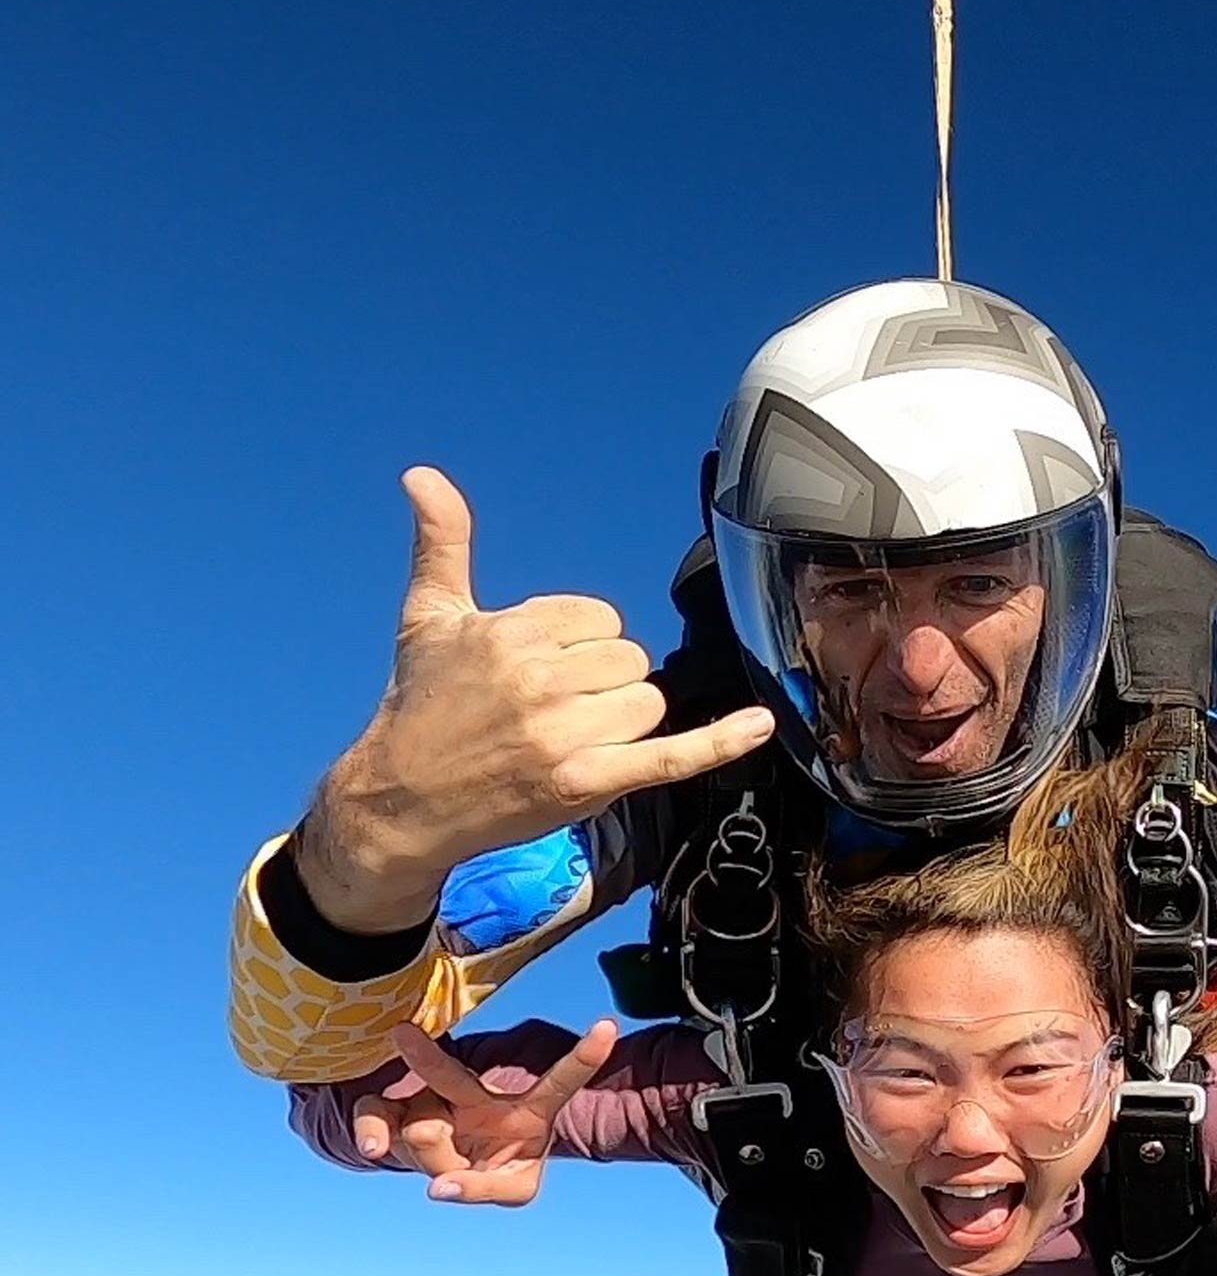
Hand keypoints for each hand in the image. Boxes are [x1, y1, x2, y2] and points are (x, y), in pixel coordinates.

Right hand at [300, 467, 774, 929]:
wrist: (398, 801)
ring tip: (562, 739)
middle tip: (547, 710)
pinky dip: (720, 741)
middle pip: (630, 662)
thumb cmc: (419, 705)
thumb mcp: (428, 617)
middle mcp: (542, 680)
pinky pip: (672, 754)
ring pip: (646, 704)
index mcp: (514, 633)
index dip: (578, 645)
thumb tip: (423, 474)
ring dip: (619, 722)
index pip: (601, 620)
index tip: (537, 671)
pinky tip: (760, 724)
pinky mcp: (586, 781)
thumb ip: (442, 543)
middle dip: (600, 684)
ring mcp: (566, 734)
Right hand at [351, 1019, 616, 1205]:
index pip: (559, 1081)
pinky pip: (375, 1118)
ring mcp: (435, 1099)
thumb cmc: (498, 1166)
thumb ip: (485, 1188)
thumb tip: (439, 1188)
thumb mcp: (510, 1186)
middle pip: (451, 1077)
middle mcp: (481, 1093)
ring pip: (419, 1128)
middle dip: (426, 1058)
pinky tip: (374, 1147)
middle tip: (401, 1034)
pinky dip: (371, 1132)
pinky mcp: (396, 1110)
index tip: (609, 1024)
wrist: (456, 1163)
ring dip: (431, 1161)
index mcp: (528, 1106)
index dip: (583, 1058)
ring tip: (448, 1165)